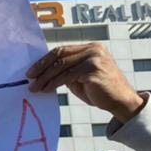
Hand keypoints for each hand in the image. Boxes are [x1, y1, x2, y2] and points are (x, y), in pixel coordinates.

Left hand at [26, 43, 143, 122]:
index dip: (44, 60)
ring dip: (45, 78)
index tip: (32, 70)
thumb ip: (66, 70)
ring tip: (34, 87)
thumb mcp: (80, 77)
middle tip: (29, 77)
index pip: (62, 51)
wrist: (121, 102)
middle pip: (60, 55)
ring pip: (61, 66)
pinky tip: (46, 89)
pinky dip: (54, 83)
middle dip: (41, 67)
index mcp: (91, 48)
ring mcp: (95, 59)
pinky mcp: (93, 70)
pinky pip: (67, 76)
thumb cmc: (99, 91)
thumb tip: (42, 71)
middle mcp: (94, 50)